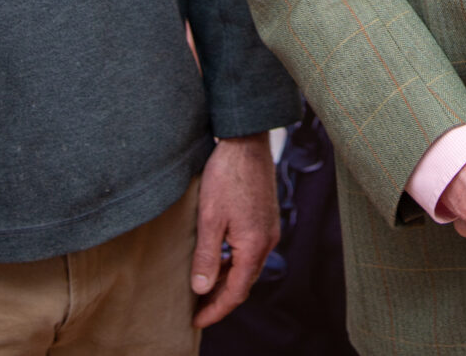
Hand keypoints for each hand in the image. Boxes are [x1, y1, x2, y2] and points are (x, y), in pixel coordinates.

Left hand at [192, 133, 279, 327]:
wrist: (246, 142)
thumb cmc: (227, 176)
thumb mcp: (209, 218)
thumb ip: (207, 256)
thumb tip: (202, 289)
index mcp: (254, 245)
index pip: (236, 291)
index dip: (217, 310)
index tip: (197, 322)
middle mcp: (267, 241)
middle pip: (245, 282)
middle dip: (222, 299)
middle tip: (198, 311)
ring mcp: (269, 229)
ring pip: (248, 267)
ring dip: (228, 280)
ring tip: (204, 288)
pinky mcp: (265, 219)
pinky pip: (251, 251)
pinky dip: (234, 263)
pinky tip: (218, 259)